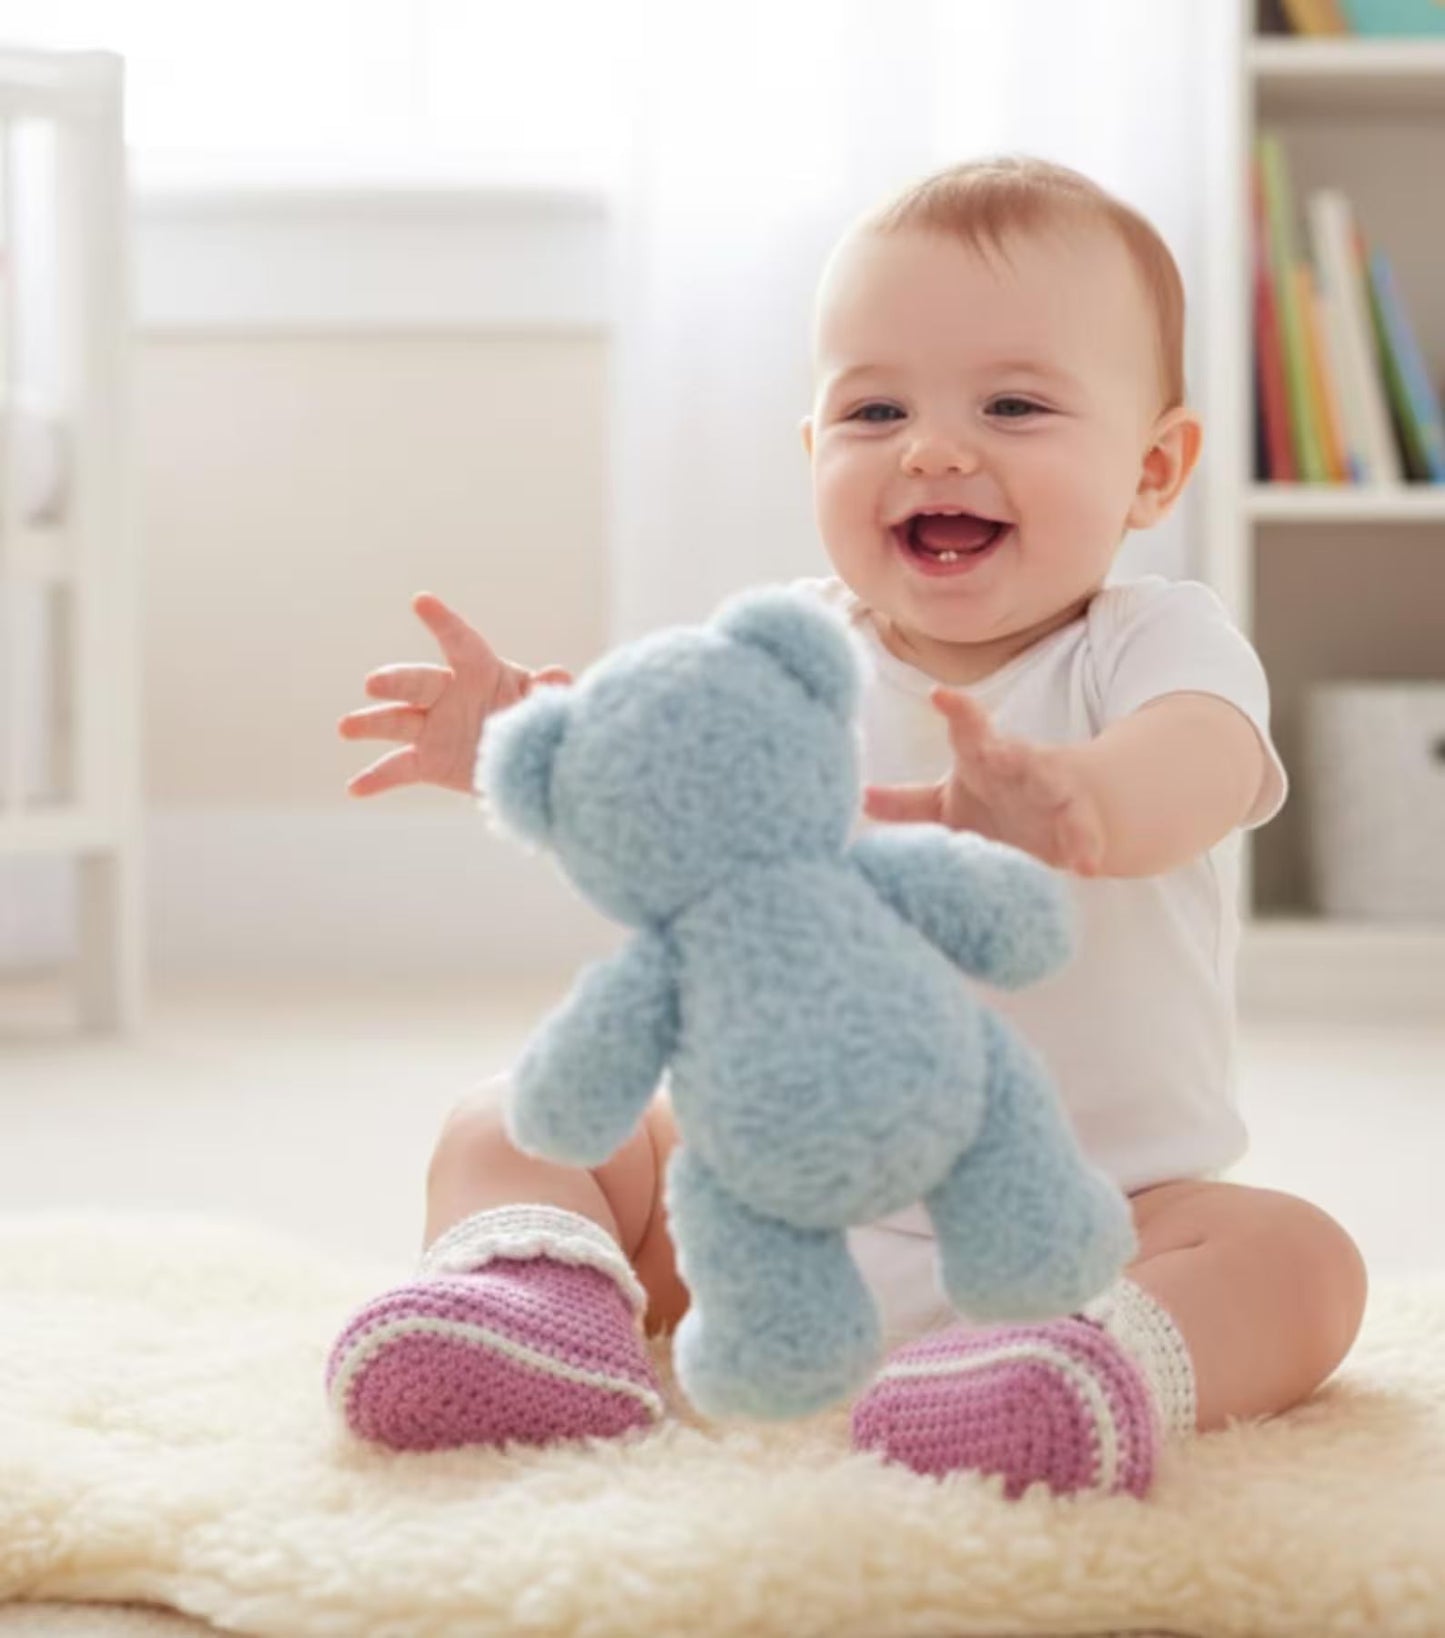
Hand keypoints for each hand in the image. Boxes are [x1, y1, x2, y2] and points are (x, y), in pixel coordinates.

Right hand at [338, 592, 571, 796]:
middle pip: (418, 682)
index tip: (421, 602)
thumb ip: (549, 692)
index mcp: (482, 671)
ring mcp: (433, 727)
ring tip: (346, 727)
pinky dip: (375, 778)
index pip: (461, 643)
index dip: (443, 623)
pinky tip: (354, 788)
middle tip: (373, 683)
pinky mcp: (427, 761)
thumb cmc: (537, 720)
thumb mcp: (547, 706)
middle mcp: (449, 694)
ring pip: (396, 720)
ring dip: (370, 723)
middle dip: (396, 681)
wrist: (529, 764)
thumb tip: (557, 675)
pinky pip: (397, 768)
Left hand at [862, 687, 1105, 874]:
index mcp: (982, 757)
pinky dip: (1084, 847)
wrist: (1063, 815)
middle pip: (1010, 752)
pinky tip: (1085, 866)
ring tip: (1031, 791)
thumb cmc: (995, 804)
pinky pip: (1082, 833)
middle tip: (994, 752)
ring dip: (1052, 792)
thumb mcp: (947, 806)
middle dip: (1002, 751)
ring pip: (1052, 784)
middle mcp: (1018, 766)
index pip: (967, 730)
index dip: (957, 711)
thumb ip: (907, 805)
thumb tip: (860, 798)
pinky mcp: (1077, 819)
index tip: (939, 694)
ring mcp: (1051, 790)